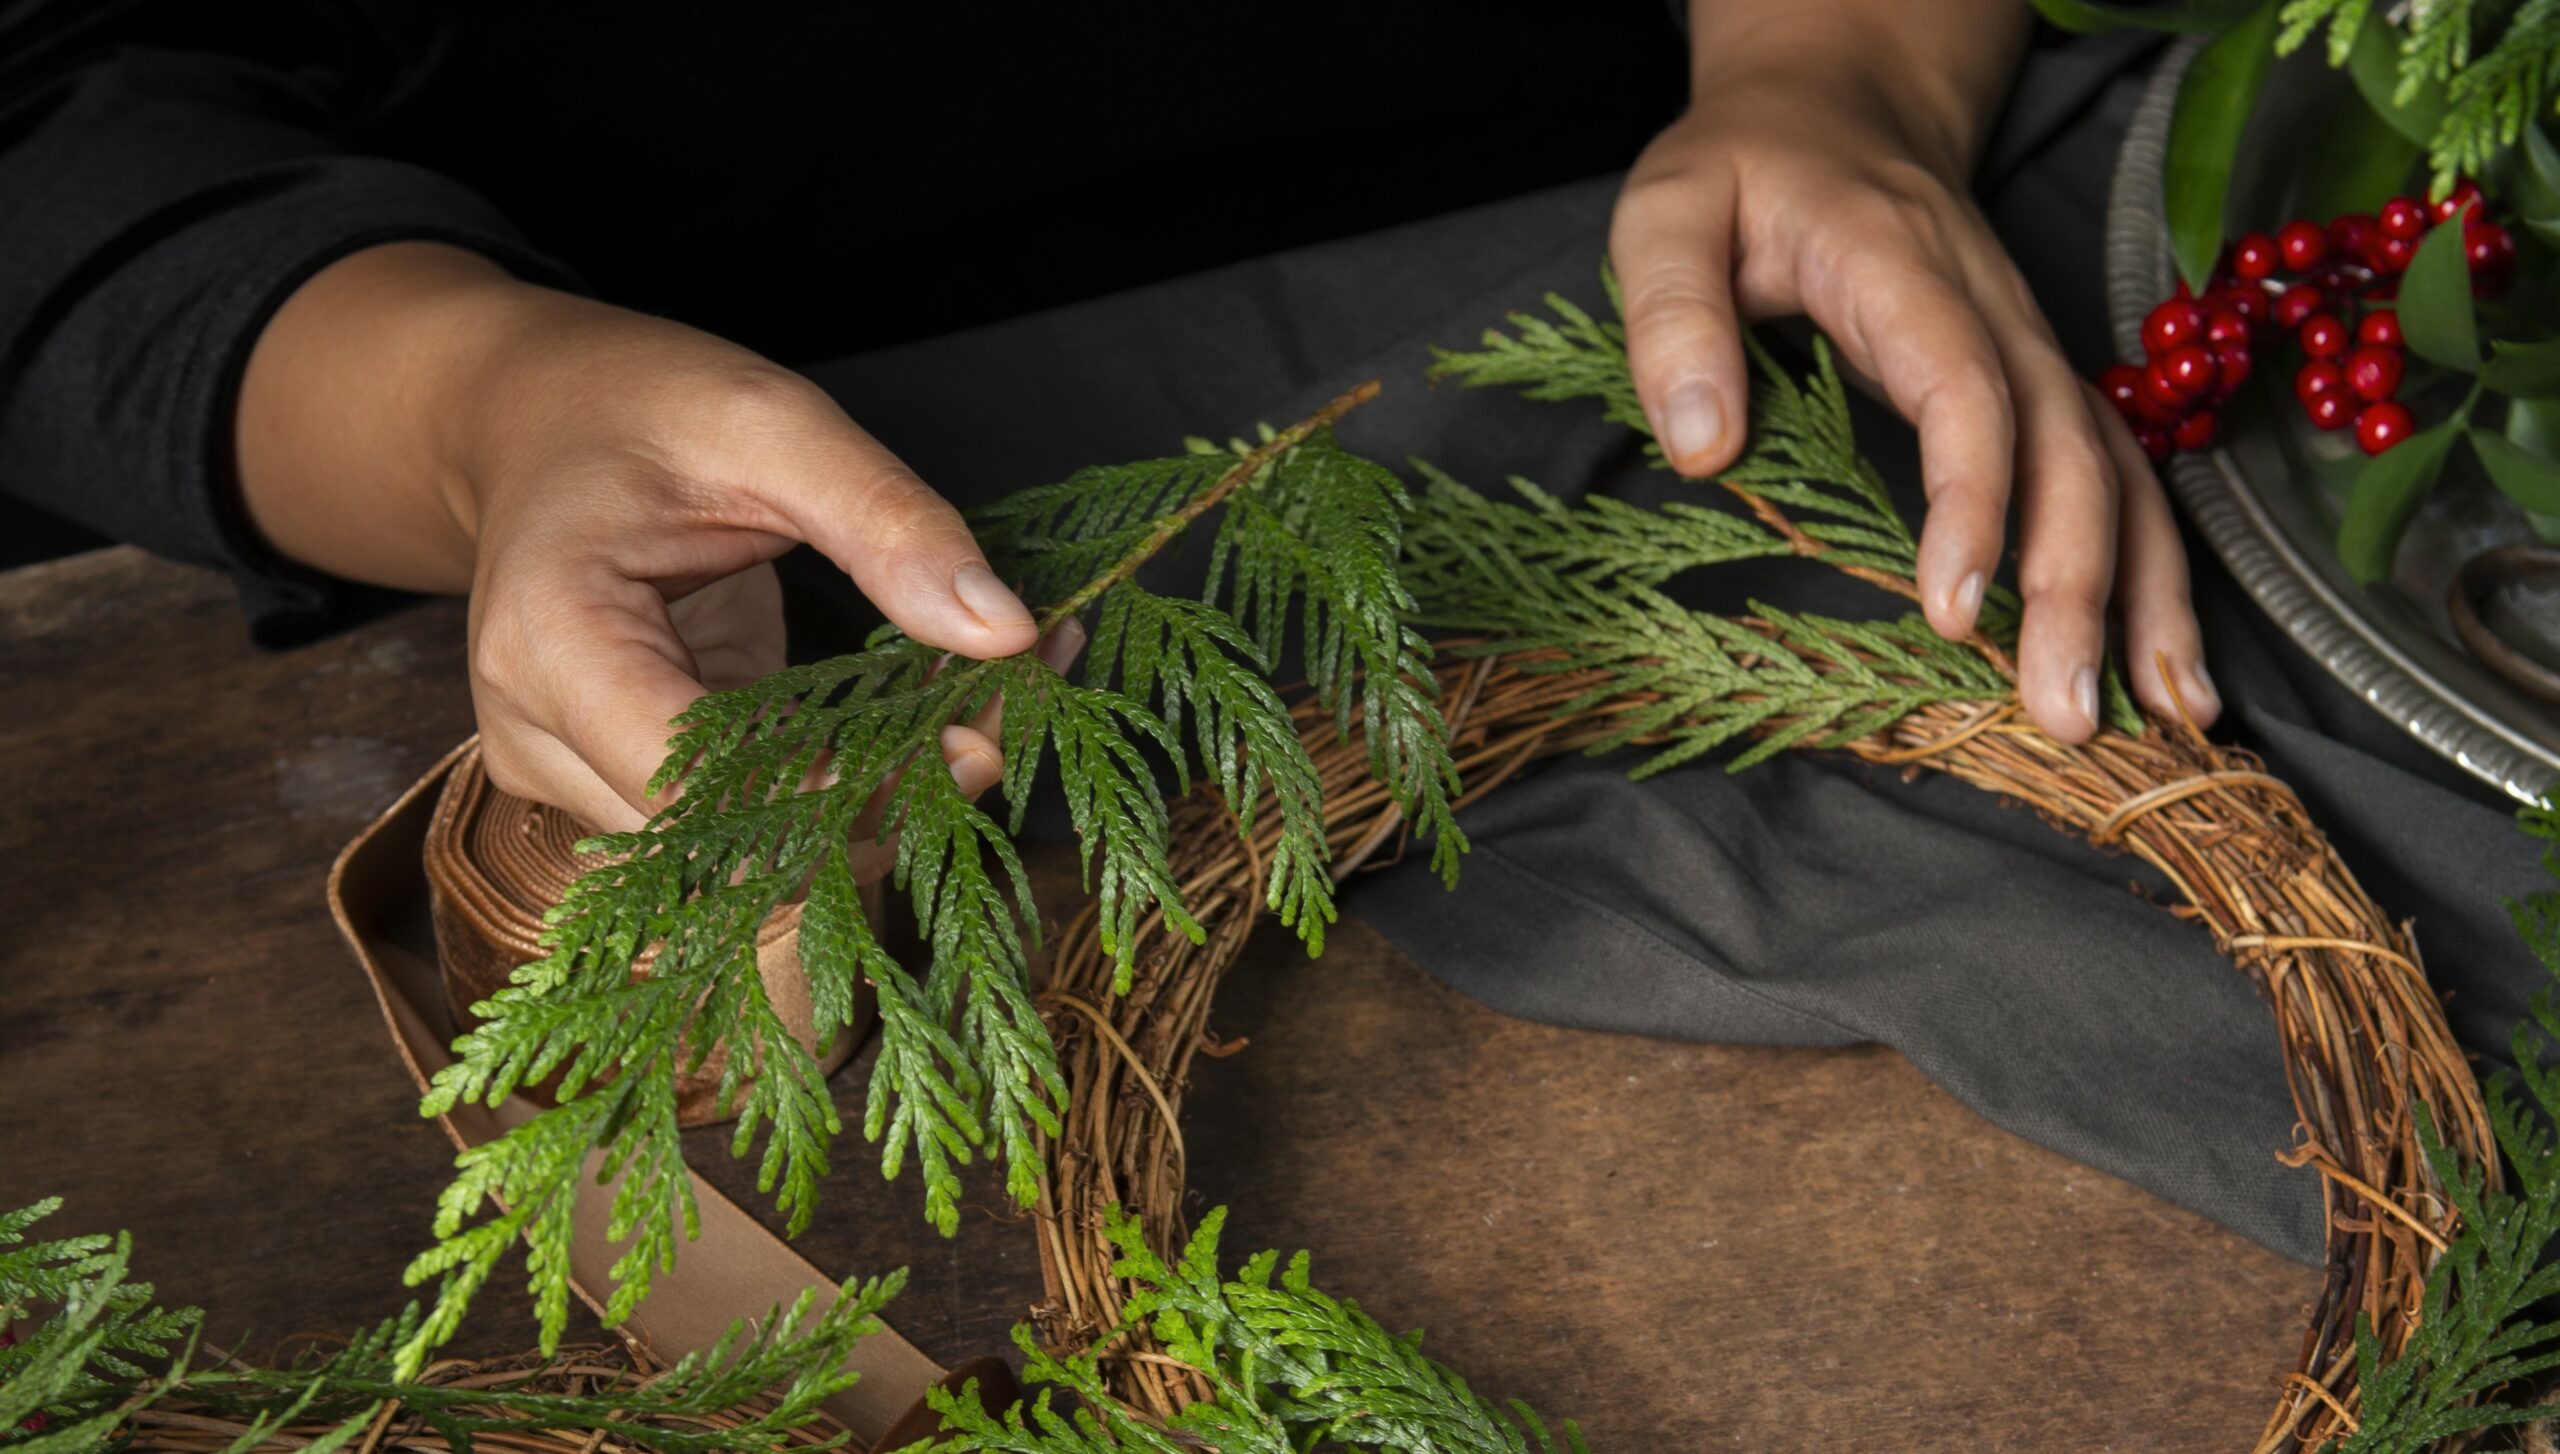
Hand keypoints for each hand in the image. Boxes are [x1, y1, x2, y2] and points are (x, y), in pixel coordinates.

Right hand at [236, 243, 1050, 830]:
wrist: (536, 419)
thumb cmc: (635, 405)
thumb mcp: (772, 421)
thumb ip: (886, 522)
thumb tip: (1005, 633)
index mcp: (550, 641)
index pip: (702, 788)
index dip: (843, 789)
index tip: (969, 737)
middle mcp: (538, 736)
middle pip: (733, 842)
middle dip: (883, 799)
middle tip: (1004, 712)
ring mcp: (570, 774)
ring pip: (750, 853)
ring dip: (876, 801)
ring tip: (982, 707)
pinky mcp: (622, 784)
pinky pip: (750, 819)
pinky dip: (848, 781)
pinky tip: (928, 717)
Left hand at [1611, 1, 2217, 740]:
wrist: (1835, 108)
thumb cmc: (1742, 172)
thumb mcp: (1667, 214)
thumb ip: (1672, 320)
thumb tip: (1699, 448)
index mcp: (1902, 270)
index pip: (1962, 388)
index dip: (1974, 498)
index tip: (1953, 609)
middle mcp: (1994, 312)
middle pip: (2068, 448)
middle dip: (2078, 585)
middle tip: (2061, 712)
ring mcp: (2030, 348)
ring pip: (2119, 469)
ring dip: (2146, 593)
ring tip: (2162, 715)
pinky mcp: (2038, 384)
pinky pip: (2116, 476)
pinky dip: (2151, 571)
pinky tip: (2163, 665)